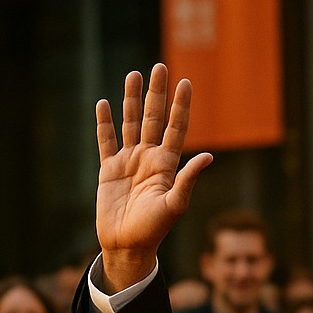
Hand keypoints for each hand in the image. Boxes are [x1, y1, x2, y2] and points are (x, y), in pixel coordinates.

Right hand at [95, 64, 213, 290]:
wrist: (126, 245)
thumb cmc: (154, 230)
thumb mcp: (174, 206)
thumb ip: (188, 180)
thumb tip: (208, 156)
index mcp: (166, 165)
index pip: (175, 127)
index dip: (181, 106)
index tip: (185, 82)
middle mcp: (149, 158)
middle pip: (153, 118)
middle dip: (156, 93)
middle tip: (159, 66)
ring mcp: (128, 162)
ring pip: (130, 124)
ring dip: (131, 100)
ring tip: (133, 75)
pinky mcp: (108, 170)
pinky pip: (106, 142)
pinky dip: (104, 123)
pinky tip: (104, 104)